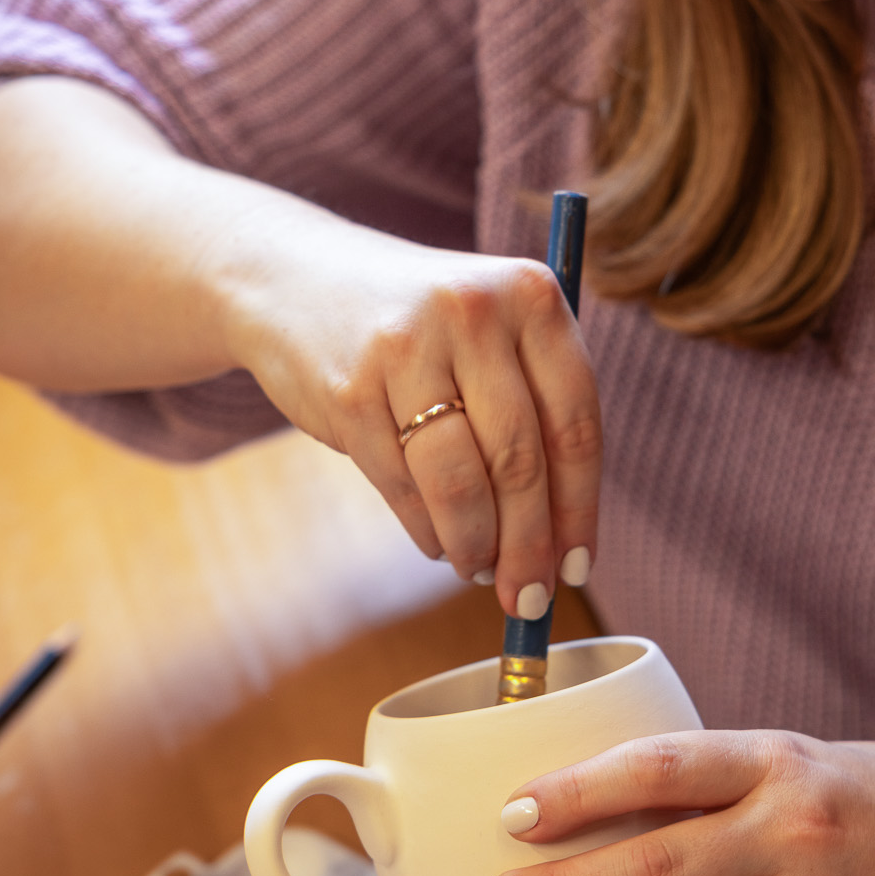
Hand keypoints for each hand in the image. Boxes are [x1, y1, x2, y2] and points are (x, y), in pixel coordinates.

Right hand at [221, 205, 601, 616]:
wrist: (294, 278)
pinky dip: (426, 530)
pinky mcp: (349, 391)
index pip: (576, 424)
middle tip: (530, 597)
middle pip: (519, 462)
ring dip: (475, 546)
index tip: (579, 567)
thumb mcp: (489, 332)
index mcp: (530, 296)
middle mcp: (472, 313)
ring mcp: (405, 349)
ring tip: (480, 570)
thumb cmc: (419, 325)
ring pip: (460, 484)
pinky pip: (401, 488)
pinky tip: (438, 542)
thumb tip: (565, 543)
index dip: (580, 509)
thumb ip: (537, 409)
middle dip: (529, 547)